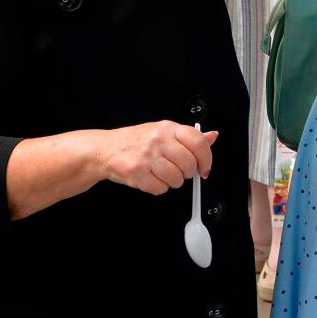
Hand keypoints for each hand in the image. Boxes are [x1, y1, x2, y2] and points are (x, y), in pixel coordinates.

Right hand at [95, 121, 215, 195]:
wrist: (105, 149)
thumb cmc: (136, 140)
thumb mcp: (164, 131)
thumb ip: (189, 136)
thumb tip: (212, 136)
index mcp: (168, 128)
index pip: (198, 142)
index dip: (207, 158)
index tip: (205, 168)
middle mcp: (158, 140)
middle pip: (189, 164)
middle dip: (189, 173)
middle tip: (182, 172)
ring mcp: (146, 157)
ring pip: (176, 179)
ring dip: (174, 182)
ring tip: (165, 175)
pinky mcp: (136, 174)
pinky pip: (160, 189)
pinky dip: (159, 188)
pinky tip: (153, 179)